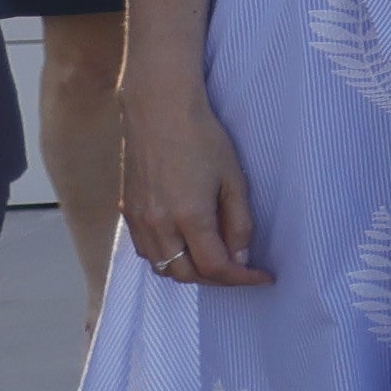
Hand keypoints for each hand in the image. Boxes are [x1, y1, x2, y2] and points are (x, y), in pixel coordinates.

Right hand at [118, 85, 264, 284]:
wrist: (158, 111)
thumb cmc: (202, 139)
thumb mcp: (233, 179)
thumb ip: (239, 222)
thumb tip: (241, 258)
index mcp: (189, 216)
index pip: (216, 267)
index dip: (242, 279)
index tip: (263, 277)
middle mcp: (158, 225)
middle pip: (187, 275)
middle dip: (218, 279)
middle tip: (241, 270)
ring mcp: (138, 221)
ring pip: (163, 268)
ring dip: (191, 272)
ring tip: (215, 260)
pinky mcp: (126, 212)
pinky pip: (147, 252)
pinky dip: (168, 259)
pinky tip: (185, 246)